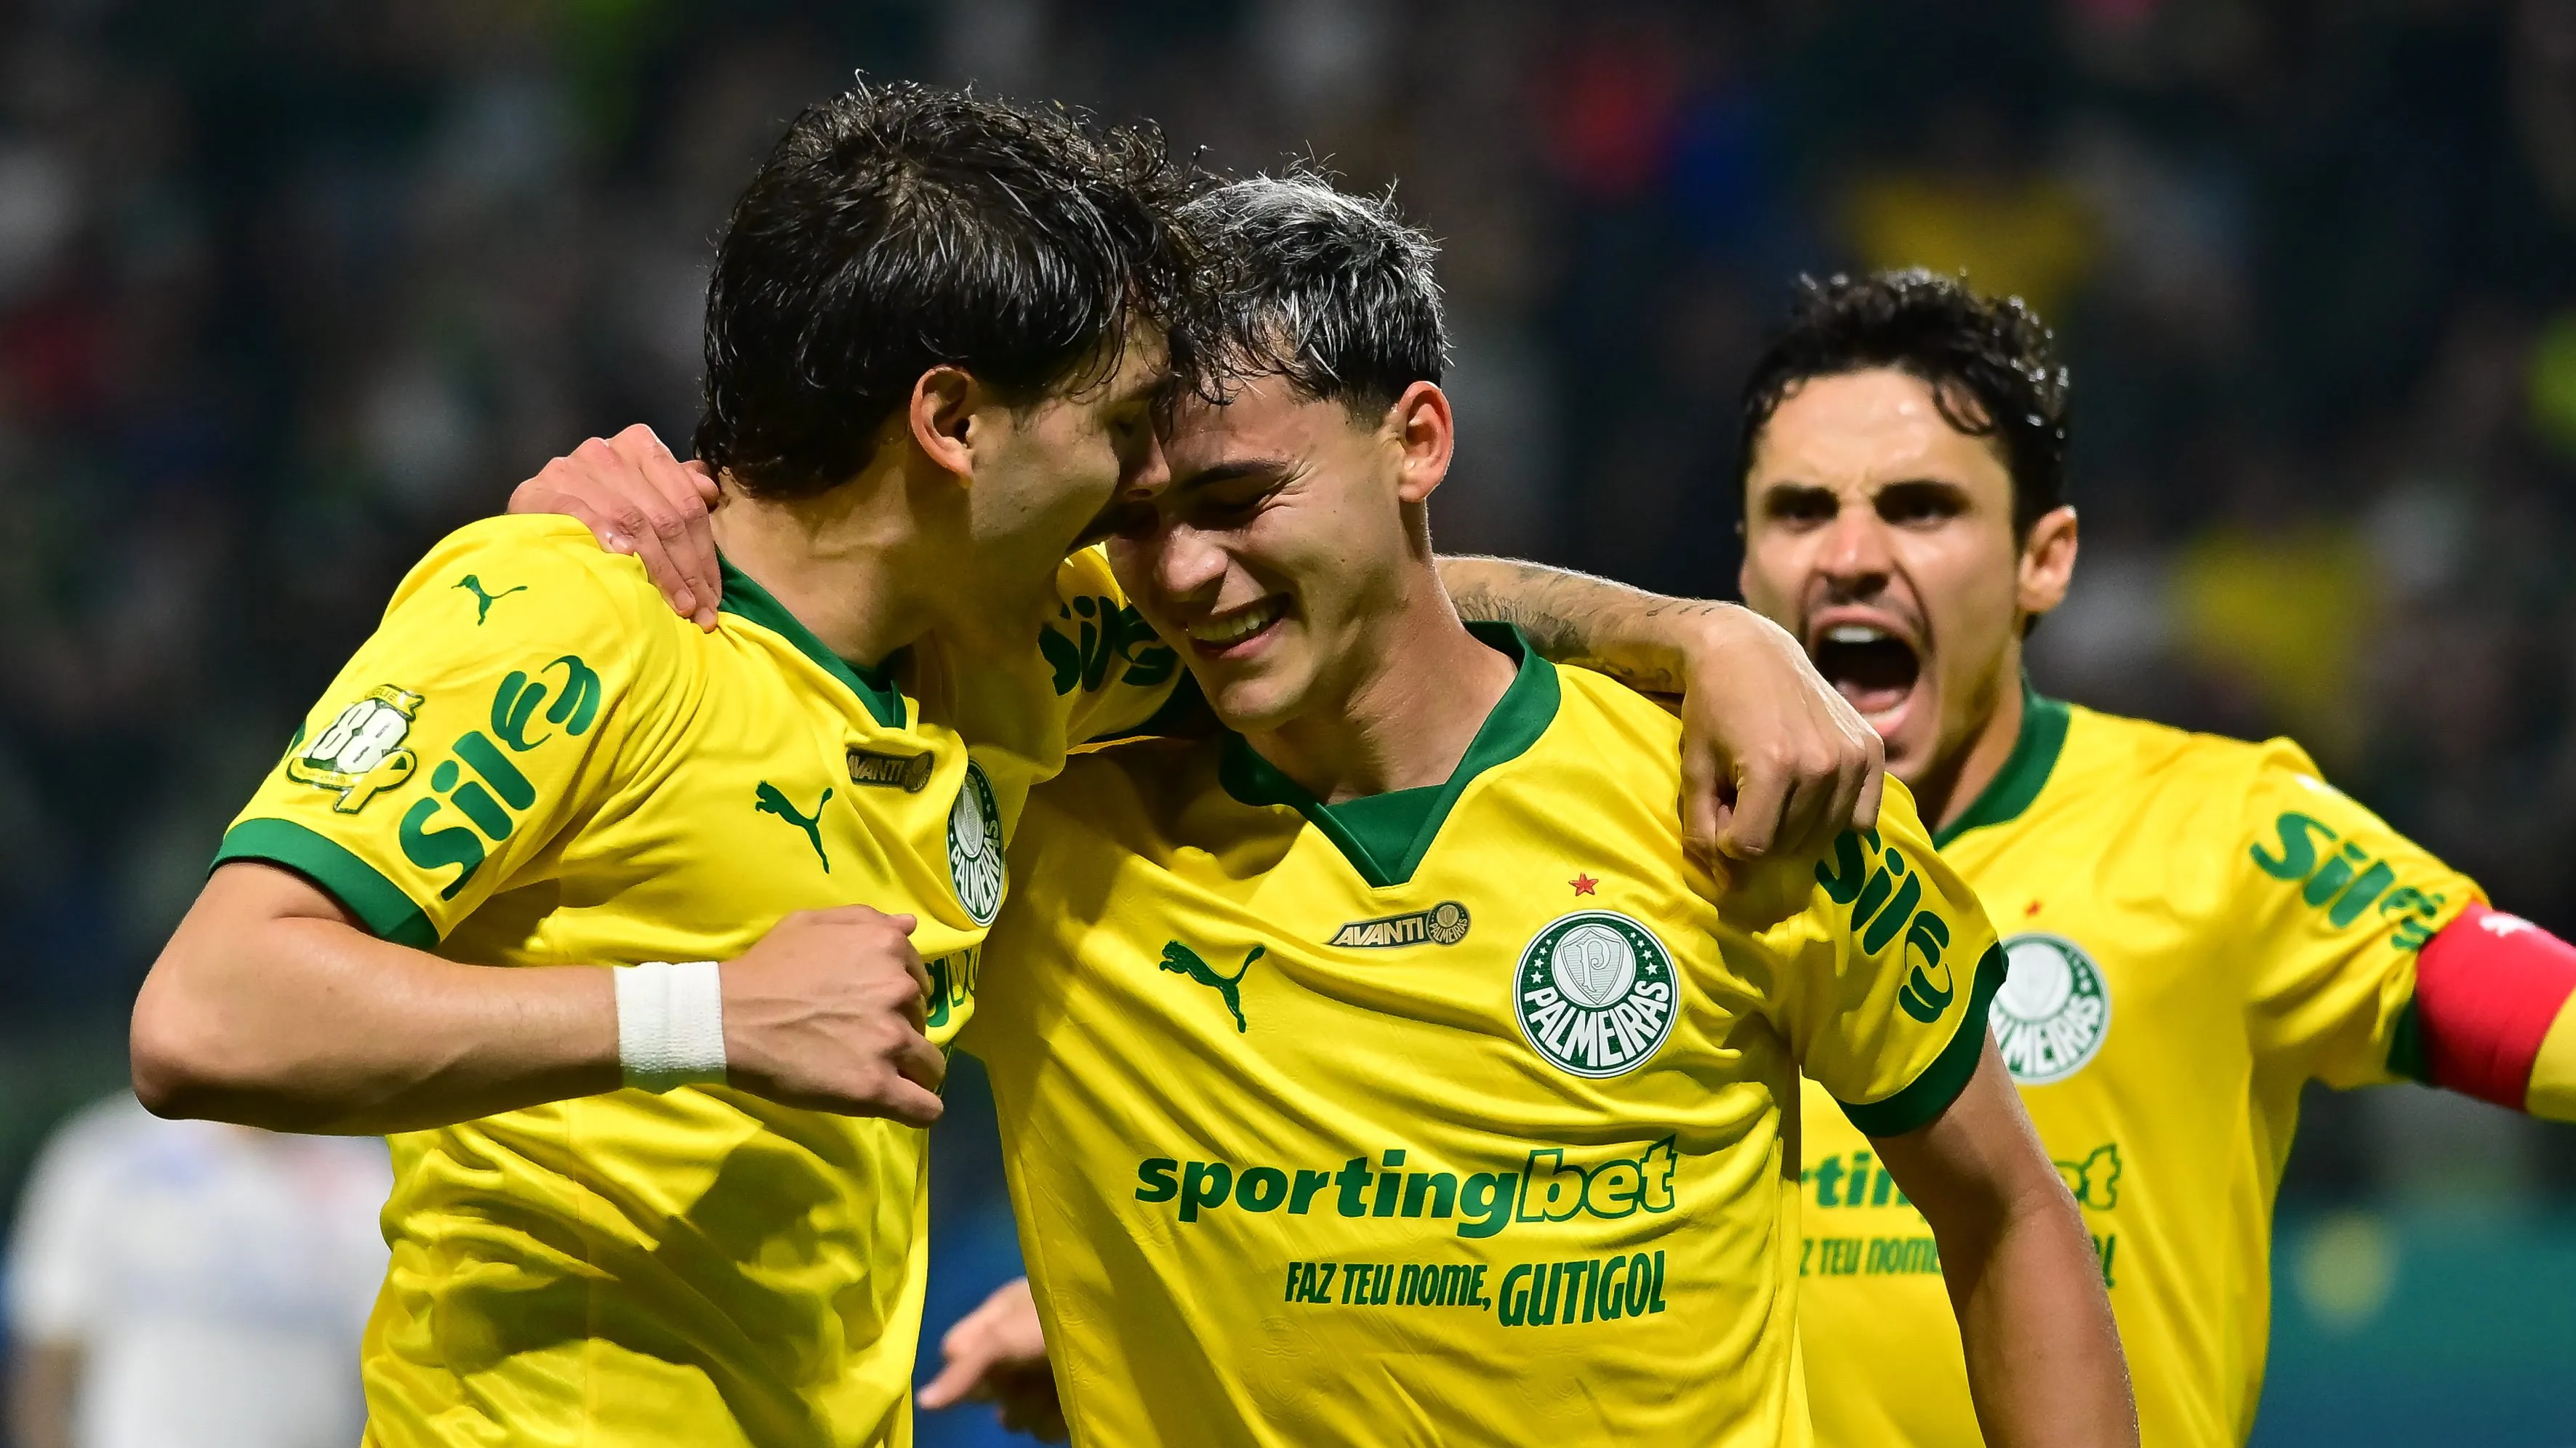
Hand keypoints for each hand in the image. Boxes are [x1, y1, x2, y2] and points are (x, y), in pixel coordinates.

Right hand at [508, 423, 723, 628]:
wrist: (530, 515)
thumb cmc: (595, 510)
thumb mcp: (642, 496)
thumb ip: (678, 490)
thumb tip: (709, 491)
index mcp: (640, 445)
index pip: (687, 504)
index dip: (705, 554)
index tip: (713, 596)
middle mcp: (608, 451)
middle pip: (664, 516)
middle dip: (687, 570)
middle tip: (699, 611)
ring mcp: (573, 469)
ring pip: (632, 521)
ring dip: (659, 569)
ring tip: (676, 605)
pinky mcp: (540, 491)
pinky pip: (582, 515)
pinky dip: (606, 538)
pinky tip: (623, 562)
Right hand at [720, 906, 945, 1125]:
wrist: (726, 1018)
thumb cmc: (765, 969)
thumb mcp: (813, 924)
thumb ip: (867, 921)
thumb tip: (909, 925)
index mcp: (888, 948)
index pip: (920, 985)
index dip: (897, 1002)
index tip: (869, 1013)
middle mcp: (899, 991)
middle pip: (923, 1025)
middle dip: (900, 1035)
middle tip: (860, 1043)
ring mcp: (890, 1040)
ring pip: (931, 1067)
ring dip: (909, 1072)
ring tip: (873, 1075)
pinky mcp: (876, 1086)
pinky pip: (925, 1108)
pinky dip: (919, 1109)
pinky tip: (902, 1107)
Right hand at [917, 1277, 1064, 1440]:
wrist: (1128, 1328)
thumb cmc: (1060, 1319)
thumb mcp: (1007, 1332)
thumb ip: (966, 1363)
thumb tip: (924, 1403)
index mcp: (1002, 1314)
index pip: (956, 1351)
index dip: (967, 1367)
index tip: (991, 1368)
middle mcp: (1019, 1345)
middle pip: (983, 1389)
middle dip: (1004, 1390)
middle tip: (1031, 1376)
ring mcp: (1043, 1376)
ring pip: (1011, 1416)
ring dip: (1031, 1410)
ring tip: (1057, 1392)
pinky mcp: (1067, 1402)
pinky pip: (1040, 1429)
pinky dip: (1053, 1422)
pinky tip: (1069, 1407)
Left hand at [1680, 607, 1884, 864]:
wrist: (1747, 651)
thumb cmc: (1712, 710)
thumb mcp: (1695, 772)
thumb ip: (1705, 832)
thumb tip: (1730, 889)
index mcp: (1772, 766)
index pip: (1751, 848)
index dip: (1728, 839)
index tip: (1721, 809)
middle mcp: (1821, 764)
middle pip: (1789, 846)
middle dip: (1760, 835)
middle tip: (1744, 797)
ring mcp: (1852, 757)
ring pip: (1823, 838)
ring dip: (1793, 830)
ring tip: (1773, 793)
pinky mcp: (1872, 750)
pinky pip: (1861, 820)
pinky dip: (1835, 820)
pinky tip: (1811, 794)